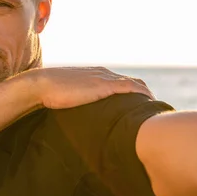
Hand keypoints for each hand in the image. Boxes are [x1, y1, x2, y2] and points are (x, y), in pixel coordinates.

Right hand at [23, 67, 155, 108]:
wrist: (41, 85)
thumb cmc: (51, 94)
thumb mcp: (69, 98)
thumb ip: (79, 104)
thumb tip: (79, 121)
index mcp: (98, 75)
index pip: (124, 83)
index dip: (136, 95)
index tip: (143, 110)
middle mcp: (105, 74)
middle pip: (134, 83)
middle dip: (146, 97)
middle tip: (154, 116)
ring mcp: (105, 78)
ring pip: (136, 85)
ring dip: (147, 98)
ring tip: (155, 115)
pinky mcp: (104, 85)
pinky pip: (131, 88)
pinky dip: (142, 96)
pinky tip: (148, 107)